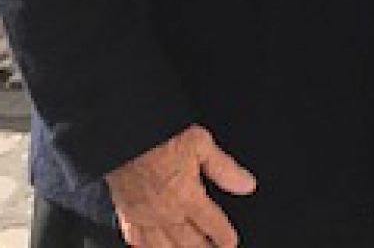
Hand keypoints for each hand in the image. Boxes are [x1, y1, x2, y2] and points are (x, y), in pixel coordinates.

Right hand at [105, 125, 254, 247]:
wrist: (126, 136)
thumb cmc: (161, 137)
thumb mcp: (201, 144)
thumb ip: (225, 169)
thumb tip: (247, 185)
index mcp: (186, 196)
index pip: (211, 224)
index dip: (224, 236)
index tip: (230, 242)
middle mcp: (166, 212)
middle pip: (189, 242)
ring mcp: (144, 216)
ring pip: (163, 247)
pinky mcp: (127, 214)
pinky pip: (136, 241)